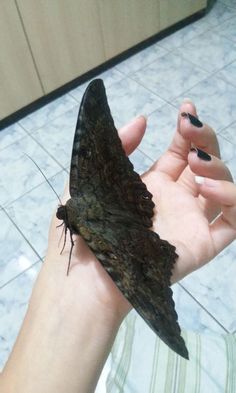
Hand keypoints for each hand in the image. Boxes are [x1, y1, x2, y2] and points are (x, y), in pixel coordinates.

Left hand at [45, 103, 235, 319]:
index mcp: (152, 186)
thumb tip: (142, 119)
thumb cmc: (87, 226)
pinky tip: (208, 189)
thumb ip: (118, 146)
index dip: (187, 130)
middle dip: (204, 139)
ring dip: (218, 167)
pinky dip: (232, 199)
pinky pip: (232, 221)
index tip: (186, 108)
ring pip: (223, 188)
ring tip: (196, 163)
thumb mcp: (95, 176)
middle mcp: (176, 201)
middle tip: (190, 127)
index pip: (179, 152)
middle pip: (205, 164)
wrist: (89, 274)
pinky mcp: (203, 244)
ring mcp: (191, 222)